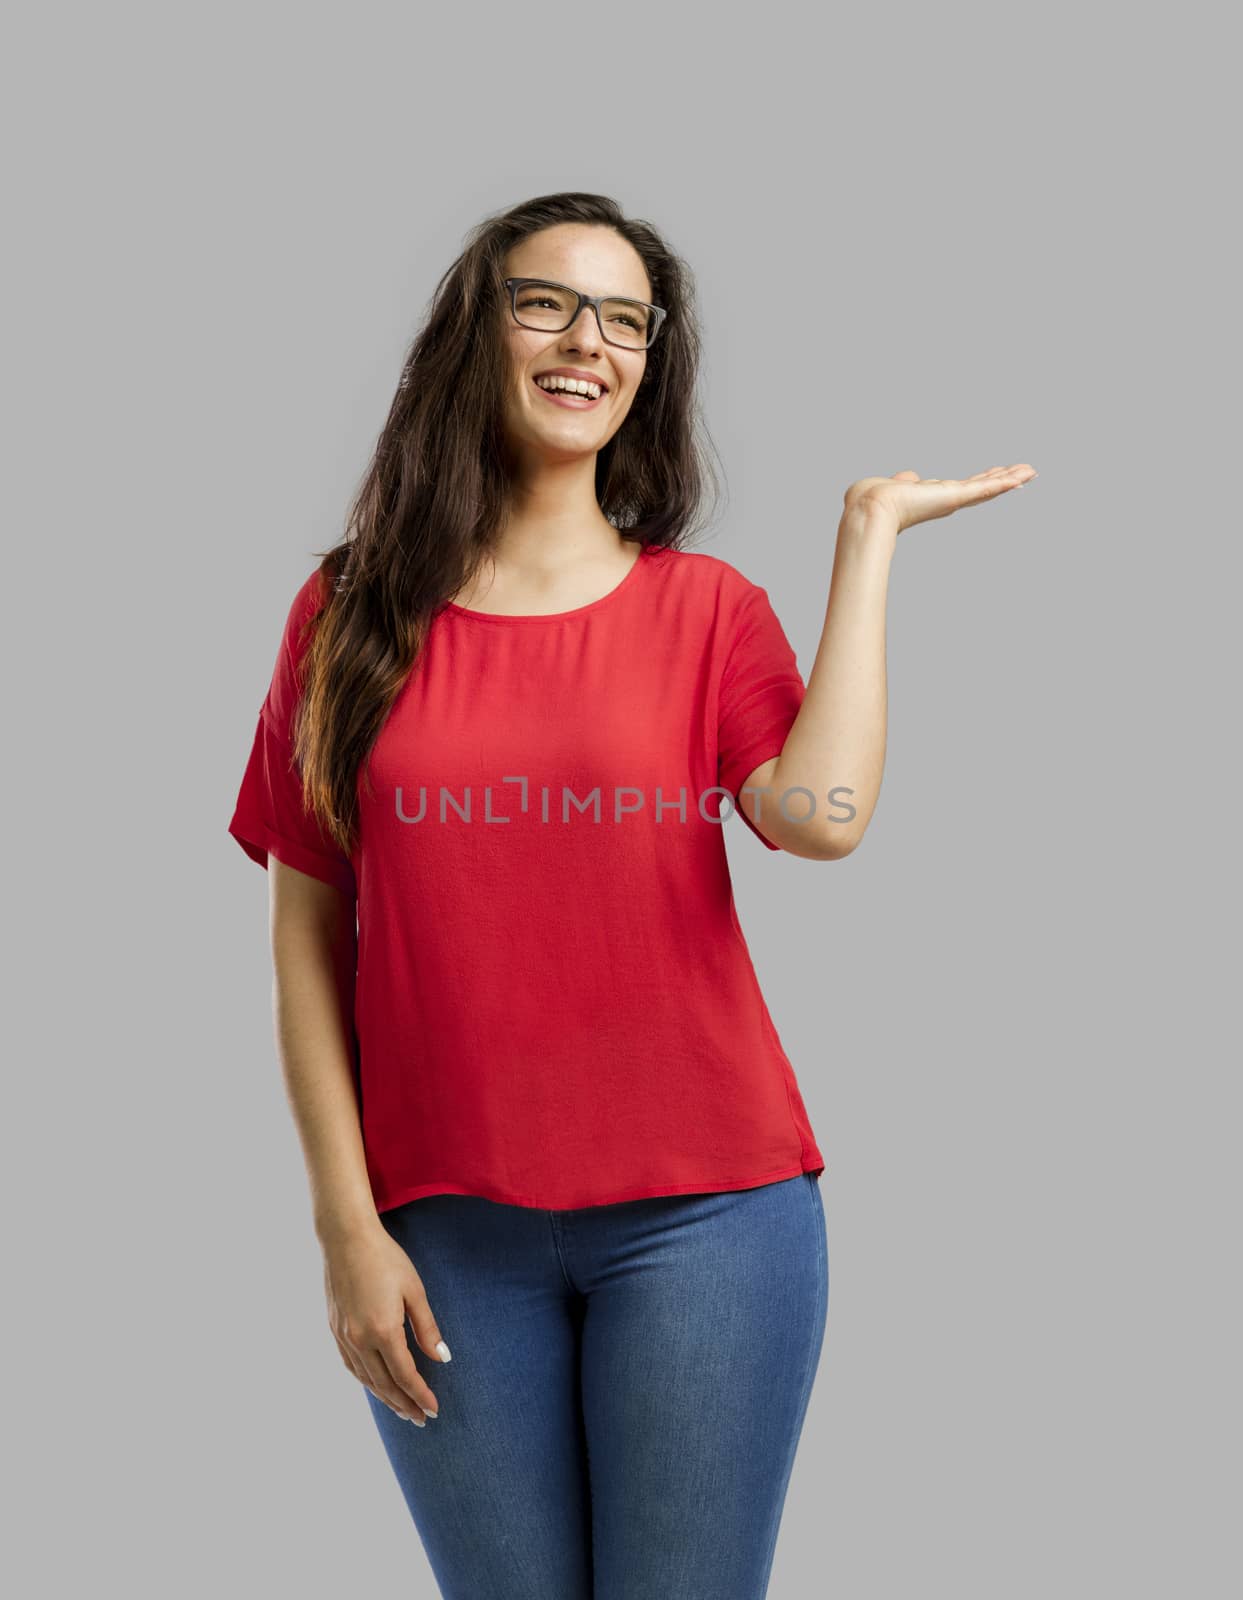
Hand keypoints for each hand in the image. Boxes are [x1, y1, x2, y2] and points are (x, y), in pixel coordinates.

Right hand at [322, 1223, 449, 1424]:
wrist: (346, 1238)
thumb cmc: (386, 1259)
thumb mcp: (414, 1290)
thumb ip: (427, 1328)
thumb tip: (442, 1358)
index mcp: (383, 1330)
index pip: (405, 1376)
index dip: (420, 1395)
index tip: (433, 1410)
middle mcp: (359, 1339)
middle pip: (384, 1384)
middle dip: (404, 1404)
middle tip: (421, 1419)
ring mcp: (344, 1336)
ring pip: (366, 1379)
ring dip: (385, 1398)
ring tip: (402, 1409)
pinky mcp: (335, 1329)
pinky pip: (352, 1366)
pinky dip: (367, 1381)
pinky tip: (377, 1385)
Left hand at [843, 463, 1036, 534]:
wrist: (872, 507)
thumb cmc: (875, 499)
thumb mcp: (897, 484)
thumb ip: (907, 480)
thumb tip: (910, 478)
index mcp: (935, 496)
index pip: (966, 487)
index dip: (983, 481)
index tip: (1000, 475)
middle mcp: (947, 499)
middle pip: (983, 487)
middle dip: (1005, 479)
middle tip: (1028, 473)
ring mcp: (953, 499)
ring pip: (989, 487)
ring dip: (1011, 479)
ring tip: (1032, 471)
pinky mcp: (955, 496)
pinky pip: (986, 487)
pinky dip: (1005, 482)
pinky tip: (1023, 476)